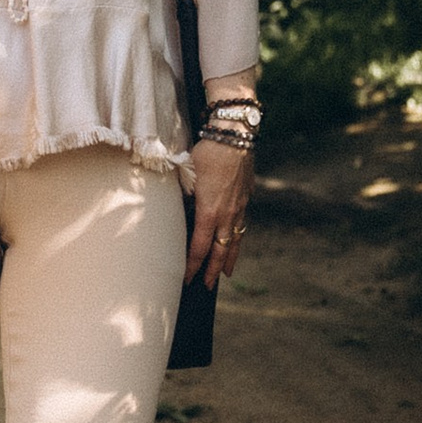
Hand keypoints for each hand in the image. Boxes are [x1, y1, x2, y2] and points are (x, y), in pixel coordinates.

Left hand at [187, 139, 250, 285]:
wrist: (235, 136)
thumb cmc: (207, 153)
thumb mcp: (187, 175)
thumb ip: (182, 197)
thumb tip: (174, 212)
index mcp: (209, 212)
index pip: (200, 248)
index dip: (193, 266)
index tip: (186, 279)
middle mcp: (227, 215)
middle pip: (221, 251)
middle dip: (214, 270)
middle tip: (208, 286)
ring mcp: (240, 207)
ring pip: (235, 240)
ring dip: (229, 258)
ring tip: (226, 273)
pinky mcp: (247, 198)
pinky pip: (242, 225)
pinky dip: (237, 238)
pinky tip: (234, 241)